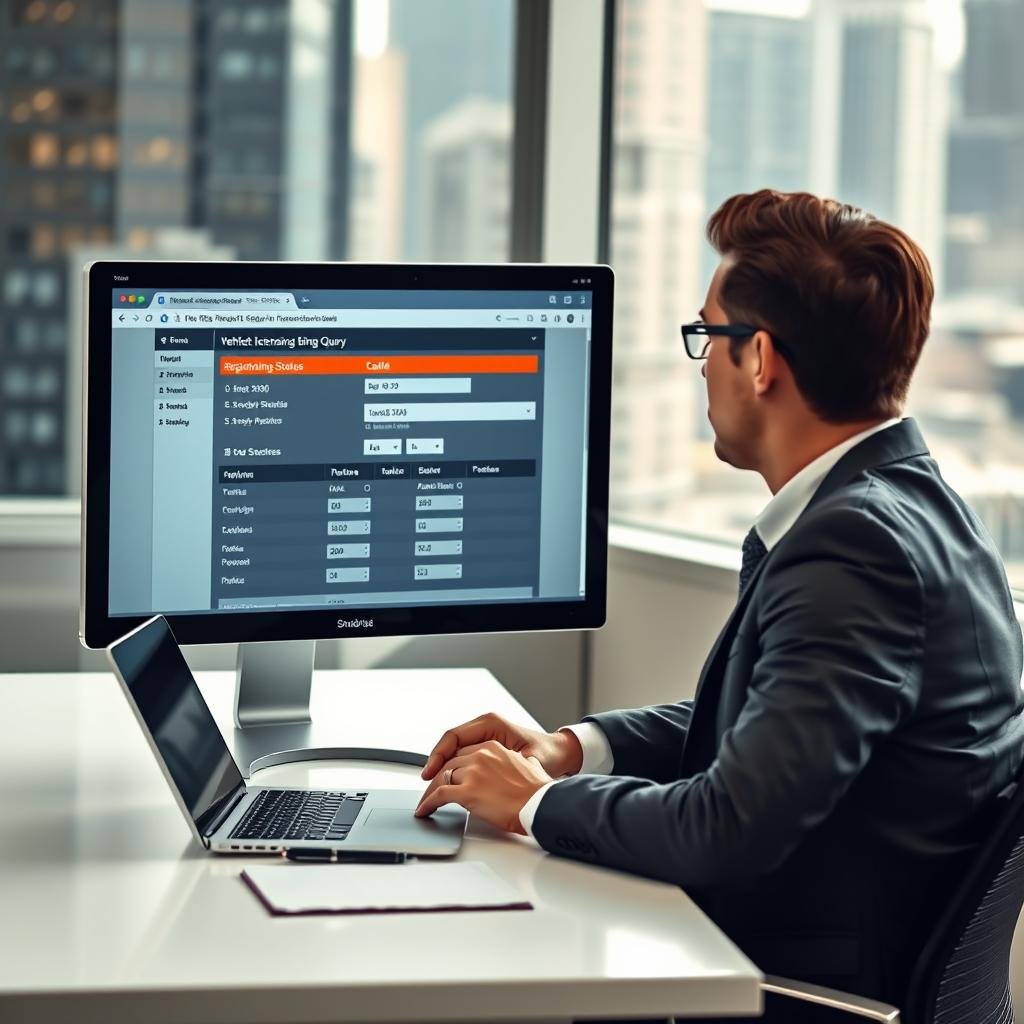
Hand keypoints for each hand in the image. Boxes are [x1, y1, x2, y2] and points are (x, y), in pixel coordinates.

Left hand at [414, 740, 551, 833]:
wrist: (541, 804)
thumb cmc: (538, 792)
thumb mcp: (527, 766)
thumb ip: (516, 764)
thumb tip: (522, 768)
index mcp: (494, 747)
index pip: (463, 753)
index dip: (452, 766)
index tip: (446, 774)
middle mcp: (481, 755)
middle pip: (449, 764)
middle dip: (438, 778)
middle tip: (431, 790)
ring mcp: (473, 772)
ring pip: (441, 778)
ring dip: (430, 792)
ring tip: (425, 803)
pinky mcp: (467, 791)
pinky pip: (439, 795)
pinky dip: (428, 803)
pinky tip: (424, 810)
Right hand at [420, 712, 582, 781]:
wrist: (559, 753)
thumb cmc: (546, 755)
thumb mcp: (525, 760)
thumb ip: (504, 766)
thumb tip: (480, 777)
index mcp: (491, 724)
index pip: (454, 736)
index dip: (438, 755)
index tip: (430, 773)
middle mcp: (485, 726)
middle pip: (450, 743)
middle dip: (436, 764)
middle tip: (427, 784)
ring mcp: (485, 736)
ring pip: (454, 750)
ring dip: (443, 767)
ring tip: (433, 786)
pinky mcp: (486, 746)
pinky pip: (462, 755)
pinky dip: (453, 768)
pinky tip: (449, 783)